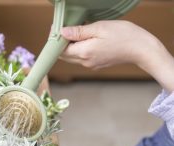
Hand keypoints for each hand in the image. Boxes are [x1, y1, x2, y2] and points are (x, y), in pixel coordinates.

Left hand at [59, 20, 173, 91]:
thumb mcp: (99, 28)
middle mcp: (85, 62)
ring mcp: (91, 64)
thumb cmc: (124, 36)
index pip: (61, 50)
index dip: (56, 40)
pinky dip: (78, 48)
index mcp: (84, 53)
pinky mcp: (96, 64)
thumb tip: (62, 32)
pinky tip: (85, 38)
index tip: (57, 28)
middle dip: (61, 43)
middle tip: (64, 28)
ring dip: (70, 45)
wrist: (141, 49)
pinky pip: (81, 57)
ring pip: (72, 56)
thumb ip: (79, 32)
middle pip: (64, 55)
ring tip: (76, 31)